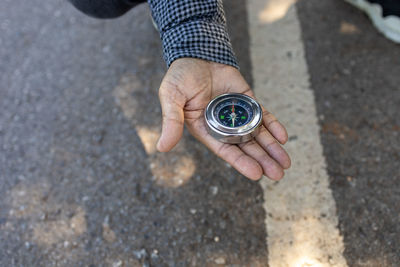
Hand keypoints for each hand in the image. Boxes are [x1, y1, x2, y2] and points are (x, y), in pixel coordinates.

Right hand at [156, 58, 290, 179]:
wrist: (197, 52)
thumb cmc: (180, 77)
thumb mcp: (172, 98)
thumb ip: (172, 121)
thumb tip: (162, 147)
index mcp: (205, 130)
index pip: (225, 150)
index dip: (240, 162)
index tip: (256, 174)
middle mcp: (223, 126)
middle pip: (246, 147)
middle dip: (262, 160)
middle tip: (278, 175)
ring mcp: (237, 114)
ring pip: (257, 134)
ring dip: (271, 148)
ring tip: (285, 163)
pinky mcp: (248, 100)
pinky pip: (262, 115)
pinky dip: (273, 125)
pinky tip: (283, 137)